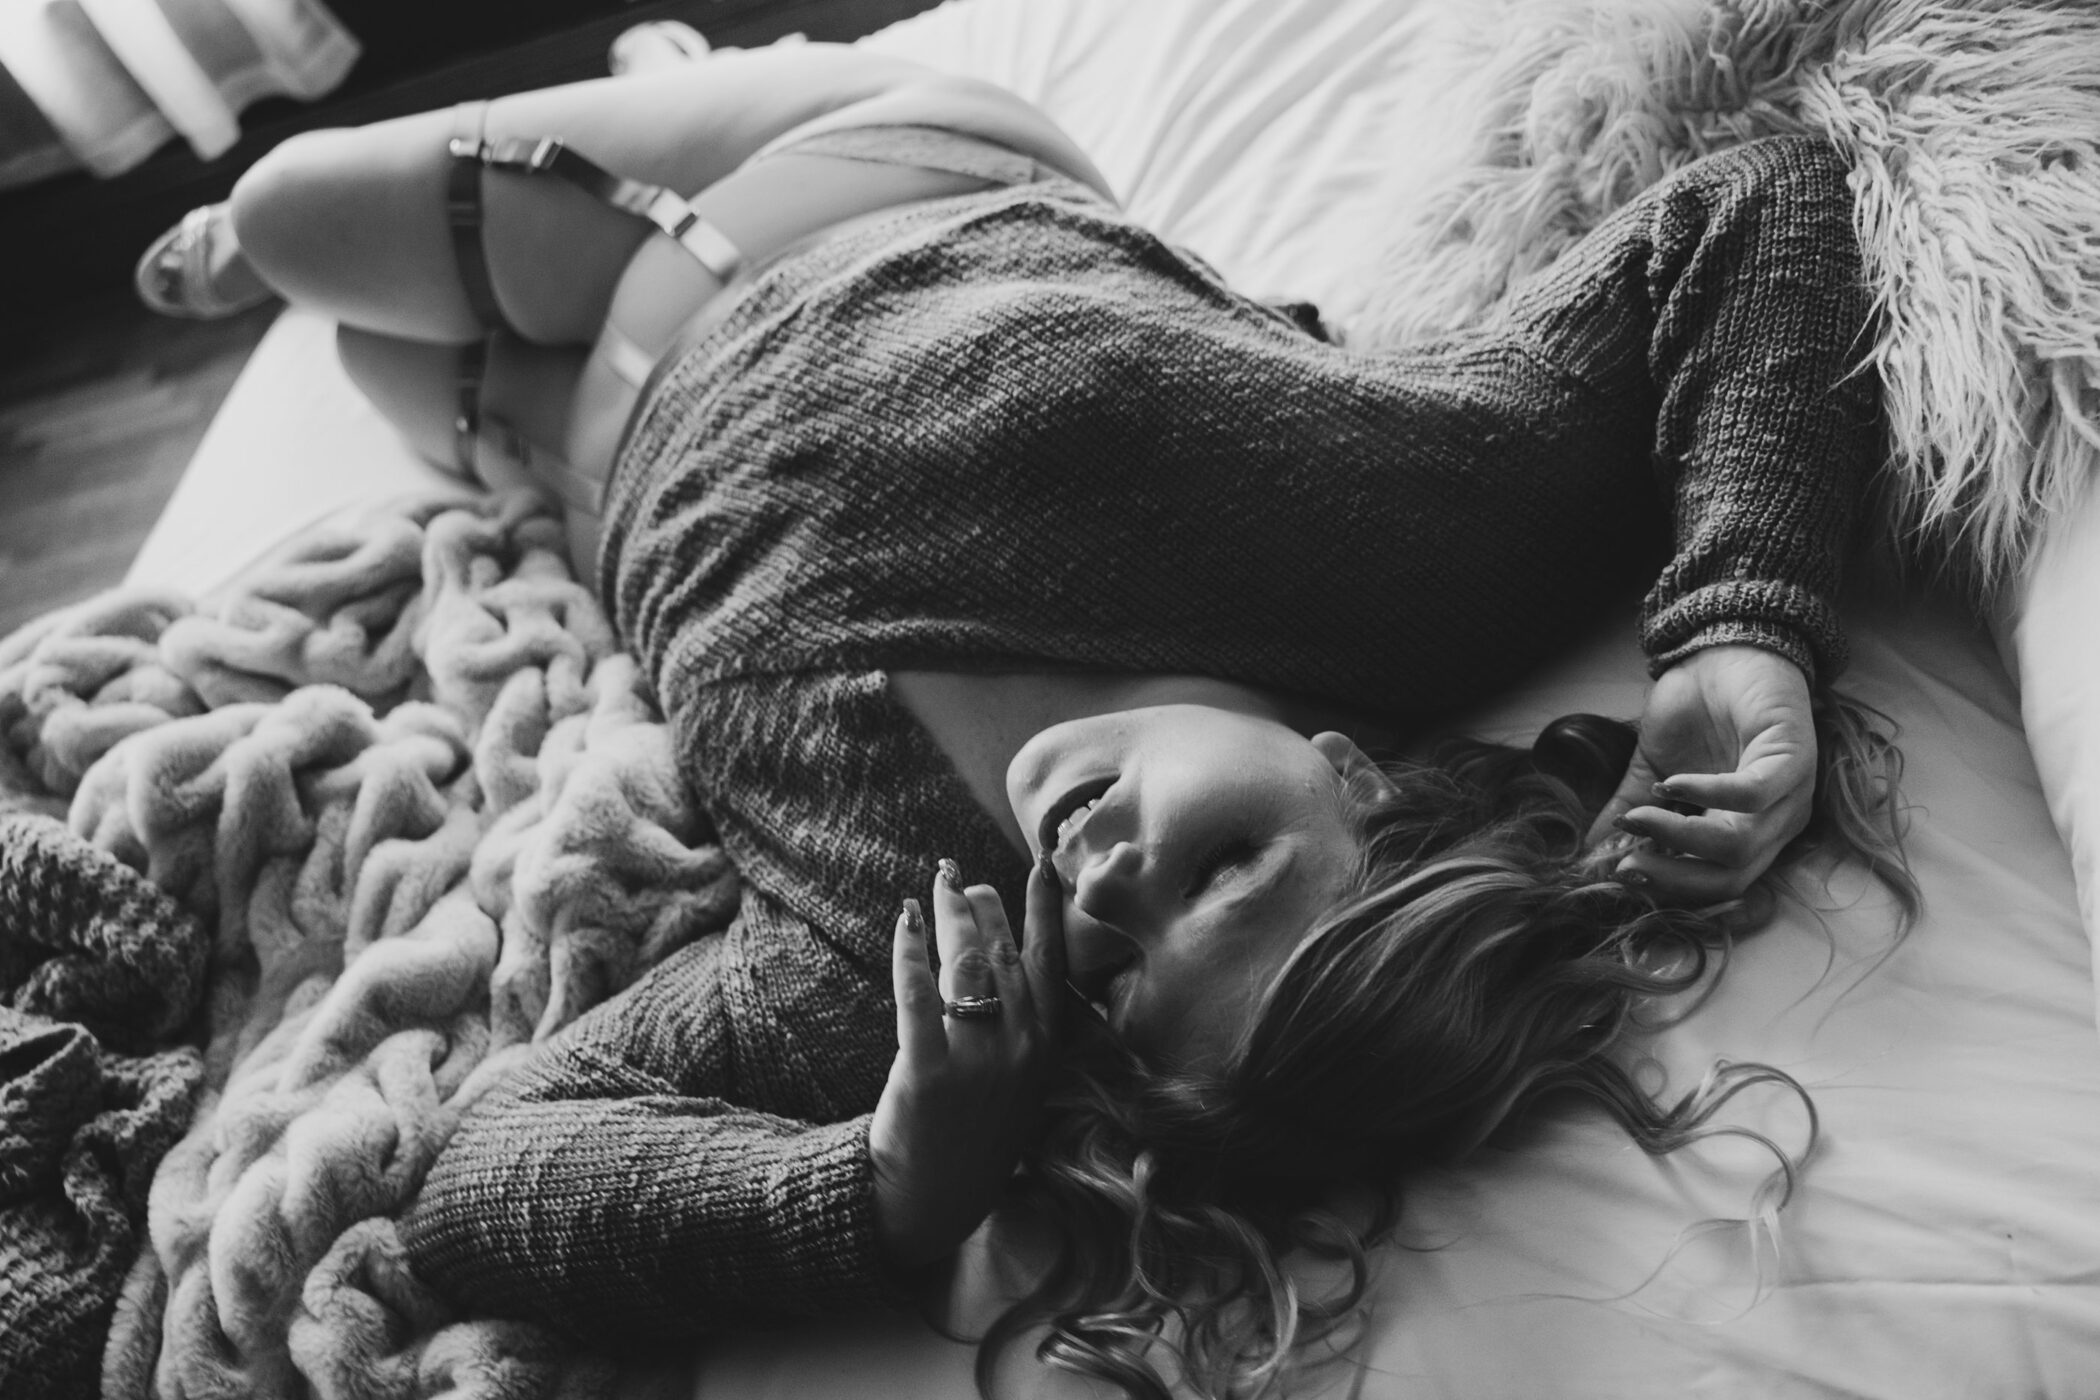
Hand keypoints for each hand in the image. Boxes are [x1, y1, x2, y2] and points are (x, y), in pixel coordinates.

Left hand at [869, 857, 1066, 1271]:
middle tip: (960, 879)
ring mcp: (977, 1062)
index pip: (1050, 961)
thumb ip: (1024, 1028)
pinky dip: (910, 952)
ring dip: (950, 915)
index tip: (1038, 866)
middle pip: (1002, 953)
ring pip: (966, 964)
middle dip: (983, 905)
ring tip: (936, 888)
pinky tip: (904, 922)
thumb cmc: (974, 1135)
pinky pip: (919, 994)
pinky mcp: (929, 1073)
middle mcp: (1020, 1049)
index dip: (1044, 909)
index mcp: (1046, 1048)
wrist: (933, 1198)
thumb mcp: (1021, 1083)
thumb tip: (1006, 960)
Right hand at [1585, 644, 1816, 904]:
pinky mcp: (1793, 757)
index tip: (1619, 874)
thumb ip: (1630, 813)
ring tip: (1638, 817)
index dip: (1667, 886)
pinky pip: (1752, 795)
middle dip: (1673, 878)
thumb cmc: (1695, 713)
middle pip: (1731, 879)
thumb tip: (1592, 854)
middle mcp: (1776, 825)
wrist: (1721, 652)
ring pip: (1741, 846)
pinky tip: (1671, 784)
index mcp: (1747, 834)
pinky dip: (1708, 795)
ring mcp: (1790, 794)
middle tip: (1626, 866)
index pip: (1714, 885)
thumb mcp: (1651, 771)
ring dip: (1681, 838)